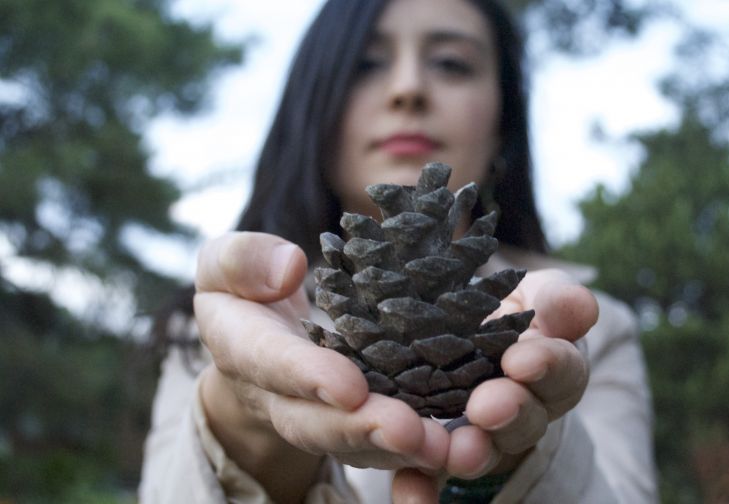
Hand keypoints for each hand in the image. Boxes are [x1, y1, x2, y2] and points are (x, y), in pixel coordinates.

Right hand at [194, 232, 447, 501]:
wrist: (256, 337)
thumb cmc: (245, 289)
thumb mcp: (224, 262)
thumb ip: (243, 260)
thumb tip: (291, 268)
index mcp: (242, 347)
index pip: (271, 362)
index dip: (308, 377)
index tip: (348, 387)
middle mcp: (277, 396)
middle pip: (316, 423)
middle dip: (362, 430)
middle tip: (409, 433)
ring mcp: (316, 417)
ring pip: (354, 444)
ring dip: (398, 451)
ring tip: (443, 448)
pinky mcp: (353, 423)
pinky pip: (380, 447)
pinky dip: (416, 454)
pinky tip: (456, 449)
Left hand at [392, 268, 598, 502]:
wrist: (453, 328)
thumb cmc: (504, 308)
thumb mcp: (534, 295)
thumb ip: (556, 300)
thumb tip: (583, 305)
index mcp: (553, 371)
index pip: (562, 371)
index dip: (546, 366)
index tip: (522, 359)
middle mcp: (523, 412)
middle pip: (525, 420)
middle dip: (509, 413)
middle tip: (487, 406)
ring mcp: (481, 437)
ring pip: (482, 451)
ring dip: (471, 453)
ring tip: (456, 449)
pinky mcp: (437, 454)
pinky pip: (430, 475)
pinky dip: (421, 489)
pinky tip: (412, 495)